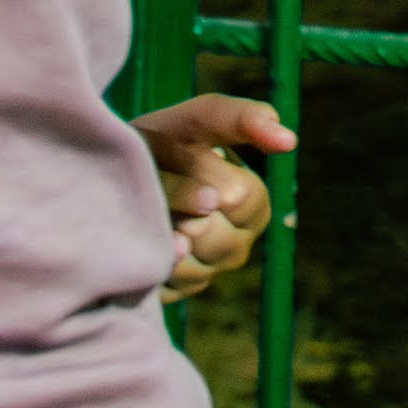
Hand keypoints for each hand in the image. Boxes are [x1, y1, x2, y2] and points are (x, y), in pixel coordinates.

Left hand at [135, 92, 292, 300]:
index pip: (239, 196)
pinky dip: (149, 252)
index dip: (202, 173)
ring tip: (149, 204)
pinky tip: (142, 230)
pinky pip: (164, 279)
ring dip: (161, 227)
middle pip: (213, 232)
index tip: (176, 153)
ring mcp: (208, 271)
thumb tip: (288, 141)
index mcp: (254, 204)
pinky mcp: (175, 289)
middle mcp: (237, 244)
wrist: (119, 166)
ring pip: (189, 259)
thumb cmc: (168, 140)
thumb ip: (245, 119)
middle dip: (178, 202)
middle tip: (156, 180)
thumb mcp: (202, 118)